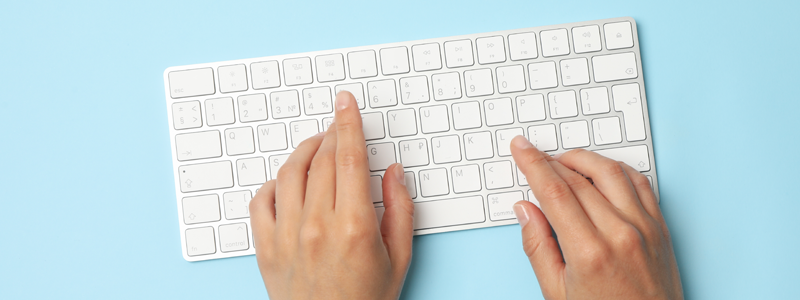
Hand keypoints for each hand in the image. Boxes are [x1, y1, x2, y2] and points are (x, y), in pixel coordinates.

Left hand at [249, 91, 414, 299]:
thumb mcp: (399, 259)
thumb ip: (401, 211)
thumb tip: (393, 173)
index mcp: (355, 226)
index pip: (349, 157)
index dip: (348, 122)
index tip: (345, 102)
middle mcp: (317, 225)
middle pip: (321, 159)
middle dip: (331, 133)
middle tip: (339, 124)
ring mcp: (287, 235)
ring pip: (290, 172)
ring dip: (305, 150)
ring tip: (317, 146)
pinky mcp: (266, 247)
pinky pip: (262, 200)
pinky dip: (274, 182)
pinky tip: (289, 181)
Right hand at [510, 136, 682, 299]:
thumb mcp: (557, 292)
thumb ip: (538, 247)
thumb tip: (525, 210)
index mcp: (588, 252)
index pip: (554, 192)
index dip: (533, 165)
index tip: (521, 148)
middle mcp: (619, 233)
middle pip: (578, 179)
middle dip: (550, 161)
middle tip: (533, 154)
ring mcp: (644, 228)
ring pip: (611, 172)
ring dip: (583, 159)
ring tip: (564, 161)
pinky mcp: (660, 228)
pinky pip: (640, 183)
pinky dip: (617, 169)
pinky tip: (602, 172)